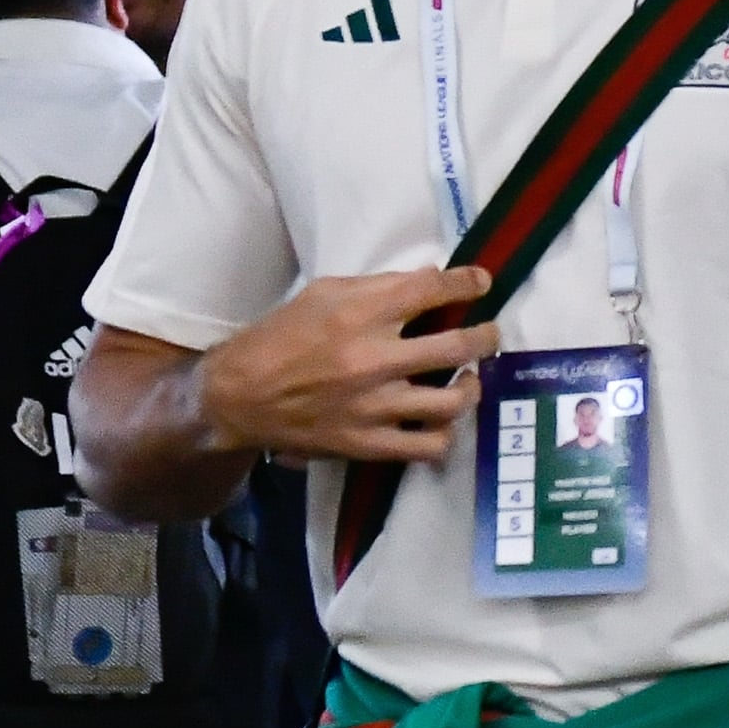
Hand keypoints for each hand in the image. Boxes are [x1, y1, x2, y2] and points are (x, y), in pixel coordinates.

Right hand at [198, 266, 501, 466]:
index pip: (432, 289)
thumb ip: (375, 287)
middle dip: (485, 336)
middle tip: (488, 334)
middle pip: (458, 345)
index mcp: (361, 313)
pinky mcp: (369, 443)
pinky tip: (441, 421)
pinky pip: (428, 445)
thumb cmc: (280, 337)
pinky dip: (444, 434)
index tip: (482, 283)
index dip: (467, 282)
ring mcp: (375, 406)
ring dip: (471, 387)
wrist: (240, 396)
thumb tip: (428, 281)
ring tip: (469, 380)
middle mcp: (374, 358)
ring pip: (452, 401)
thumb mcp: (321, 293)